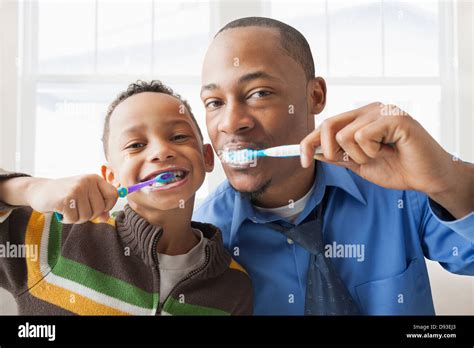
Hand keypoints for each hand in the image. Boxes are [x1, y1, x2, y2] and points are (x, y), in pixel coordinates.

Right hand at [25, 174, 117, 223]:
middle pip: (100, 208)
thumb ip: (98, 206)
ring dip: (77, 218)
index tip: (98, 208)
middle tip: (78, 210)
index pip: (113, 195)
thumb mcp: (85, 197)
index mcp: (94, 178)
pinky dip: (67, 220)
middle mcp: (87, 181)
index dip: (108, 206)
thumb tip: (106, 218)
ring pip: (87, 215)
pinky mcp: (64, 199)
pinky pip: (73, 218)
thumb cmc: (66, 195)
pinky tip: (61, 212)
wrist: (40, 190)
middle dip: (90, 215)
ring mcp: (76, 189)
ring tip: (69, 210)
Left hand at [300, 102, 472, 217]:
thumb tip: (314, 151)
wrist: (426, 179)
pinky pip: (363, 136)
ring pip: (344, 135)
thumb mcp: (359, 164)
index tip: (301, 161)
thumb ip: (338, 156)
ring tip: (380, 155)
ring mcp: (382, 111)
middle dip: (329, 150)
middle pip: (328, 124)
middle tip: (349, 161)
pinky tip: (388, 151)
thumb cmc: (397, 168)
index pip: (326, 125)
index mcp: (360, 118)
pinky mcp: (394, 117)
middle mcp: (369, 109)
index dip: (308, 142)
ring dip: (359, 155)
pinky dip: (371, 152)